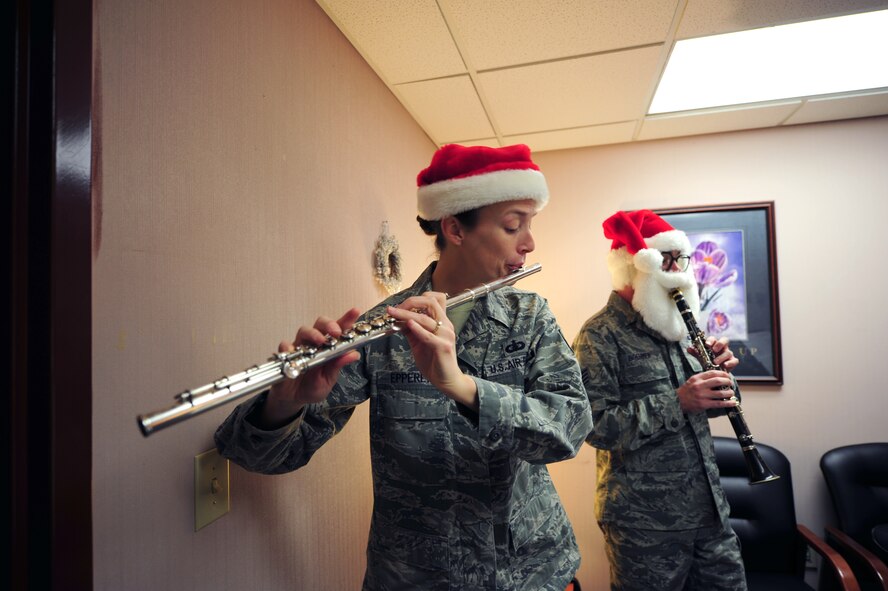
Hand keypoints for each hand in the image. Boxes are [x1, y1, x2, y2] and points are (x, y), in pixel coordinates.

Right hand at [259, 308, 361, 427]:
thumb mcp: (329, 379)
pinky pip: (285, 346)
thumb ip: (337, 366)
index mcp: (329, 348)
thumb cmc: (312, 387)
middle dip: (329, 324)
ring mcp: (299, 347)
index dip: (347, 319)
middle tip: (335, 332)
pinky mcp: (285, 355)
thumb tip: (354, 354)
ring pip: (304, 331)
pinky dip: (289, 347)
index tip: (355, 311)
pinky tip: (292, 351)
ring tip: (319, 341)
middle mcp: (314, 344)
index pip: (339, 330)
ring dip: (312, 333)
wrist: (292, 399)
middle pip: (320, 324)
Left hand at [385, 291, 477, 409]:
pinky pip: (428, 335)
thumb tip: (397, 319)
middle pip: (430, 302)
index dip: (416, 298)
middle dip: (410, 302)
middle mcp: (446, 325)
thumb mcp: (419, 342)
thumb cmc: (434, 361)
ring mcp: (446, 336)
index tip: (400, 305)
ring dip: (406, 314)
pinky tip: (408, 325)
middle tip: (394, 309)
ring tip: (393, 315)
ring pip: (426, 318)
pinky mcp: (443, 347)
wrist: (446, 380)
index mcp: (442, 322)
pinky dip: (417, 329)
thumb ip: (411, 330)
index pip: (435, 298)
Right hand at [676, 369, 737, 413]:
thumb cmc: (686, 391)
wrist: (677, 402)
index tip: (727, 375)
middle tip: (731, 383)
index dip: (722, 373)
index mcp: (697, 378)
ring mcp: (702, 395)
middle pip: (718, 381)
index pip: (712, 373)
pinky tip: (733, 402)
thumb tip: (717, 377)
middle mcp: (699, 386)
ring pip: (720, 393)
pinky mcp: (704, 404)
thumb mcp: (692, 381)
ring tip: (731, 392)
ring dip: (729, 392)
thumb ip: (703, 378)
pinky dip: (728, 403)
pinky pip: (719, 403)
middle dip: (728, 382)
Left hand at [688, 336, 739, 371]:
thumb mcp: (701, 356)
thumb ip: (695, 352)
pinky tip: (725, 365)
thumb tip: (689, 348)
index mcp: (714, 344)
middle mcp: (722, 347)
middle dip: (719, 344)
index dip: (711, 340)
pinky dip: (730, 363)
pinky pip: (734, 361)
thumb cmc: (708, 361)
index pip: (714, 339)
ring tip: (715, 362)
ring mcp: (728, 354)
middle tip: (714, 350)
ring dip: (721, 357)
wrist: (714, 371)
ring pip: (728, 352)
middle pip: (724, 340)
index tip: (707, 344)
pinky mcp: (733, 361)